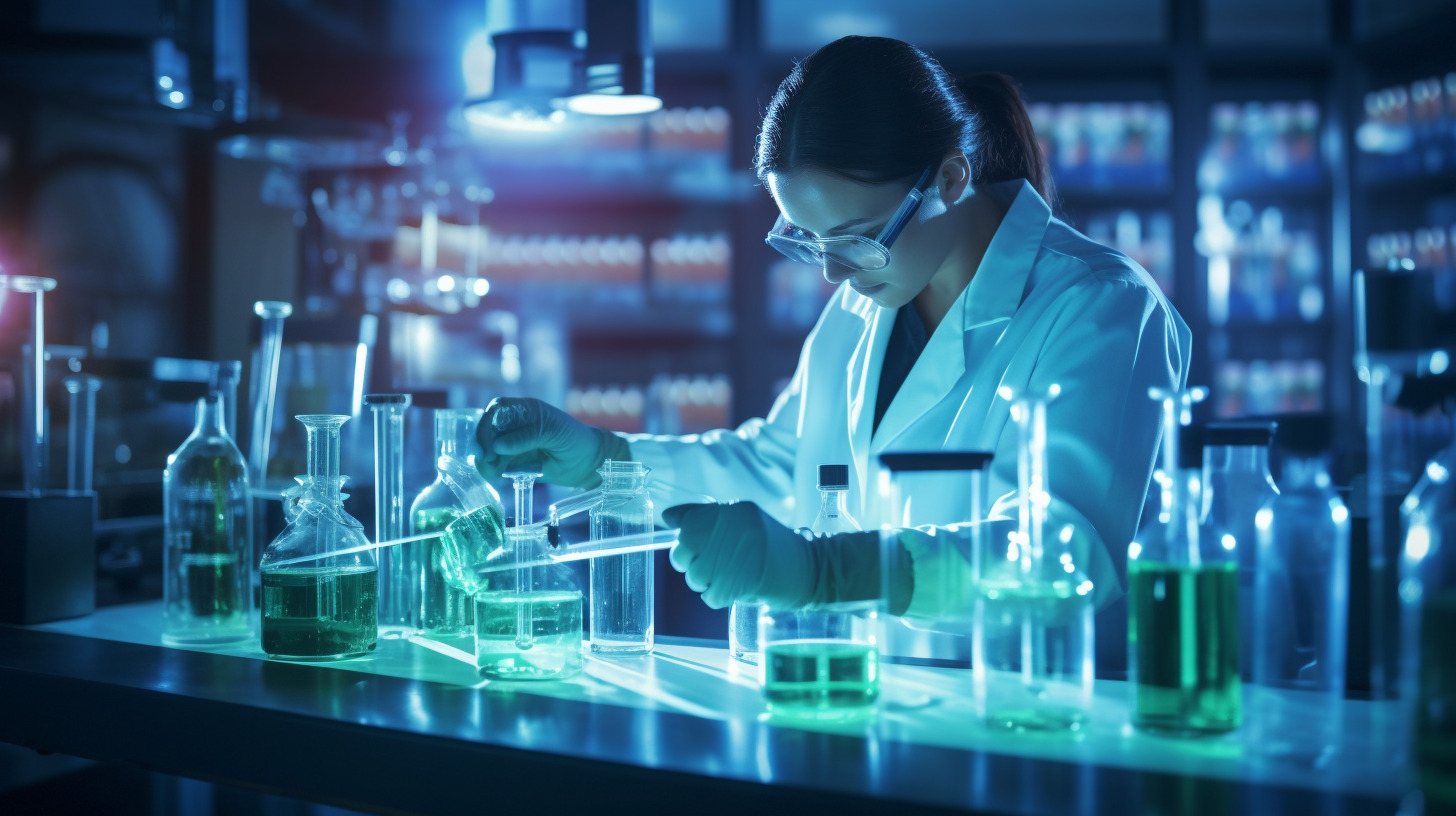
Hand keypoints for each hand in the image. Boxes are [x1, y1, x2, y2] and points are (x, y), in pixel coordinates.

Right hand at [477, 397, 629, 488]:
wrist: (589, 462)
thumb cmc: (576, 440)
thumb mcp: (554, 433)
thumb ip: (527, 437)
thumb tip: (498, 446)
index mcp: (526, 410)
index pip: (497, 410)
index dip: (488, 425)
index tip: (489, 445)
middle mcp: (516, 424)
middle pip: (487, 429)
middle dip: (483, 444)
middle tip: (485, 461)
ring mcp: (513, 442)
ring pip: (488, 447)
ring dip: (484, 459)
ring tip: (491, 472)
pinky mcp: (514, 460)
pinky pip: (495, 463)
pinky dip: (490, 469)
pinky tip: (493, 475)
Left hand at [664, 501, 811, 609]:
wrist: (812, 570)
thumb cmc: (773, 549)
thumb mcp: (745, 523)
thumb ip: (708, 517)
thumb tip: (669, 516)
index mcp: (736, 510)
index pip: (689, 521)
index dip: (686, 539)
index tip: (694, 548)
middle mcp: (737, 528)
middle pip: (685, 549)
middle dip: (690, 563)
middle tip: (709, 567)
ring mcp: (741, 554)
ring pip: (695, 575)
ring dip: (705, 583)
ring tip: (726, 579)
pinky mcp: (746, 581)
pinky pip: (711, 595)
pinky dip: (718, 597)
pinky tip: (734, 590)